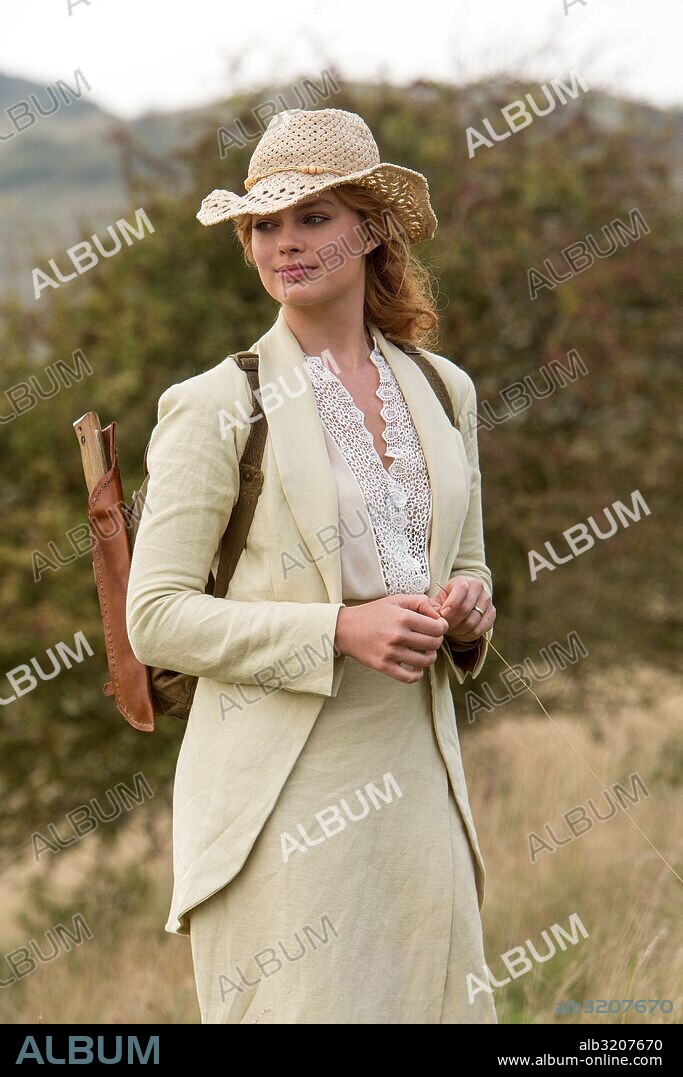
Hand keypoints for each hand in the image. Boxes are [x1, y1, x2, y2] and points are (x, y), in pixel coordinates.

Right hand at [334, 593, 448, 683]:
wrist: (345, 628)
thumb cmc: (374, 613)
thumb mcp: (396, 600)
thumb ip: (420, 602)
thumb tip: (439, 615)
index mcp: (403, 617)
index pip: (437, 628)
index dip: (442, 627)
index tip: (438, 627)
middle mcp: (397, 635)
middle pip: (433, 644)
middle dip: (437, 641)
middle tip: (431, 639)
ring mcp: (390, 653)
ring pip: (424, 661)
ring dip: (430, 657)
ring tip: (424, 652)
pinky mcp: (383, 666)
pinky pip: (409, 677)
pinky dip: (418, 674)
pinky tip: (416, 667)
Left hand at [430, 576, 495, 643]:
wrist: (462, 602)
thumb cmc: (445, 602)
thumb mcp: (436, 601)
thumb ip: (432, 608)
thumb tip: (435, 617)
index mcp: (463, 581)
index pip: (461, 589)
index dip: (452, 603)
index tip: (443, 614)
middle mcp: (478, 588)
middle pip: (465, 609)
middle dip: (452, 621)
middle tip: (443, 627)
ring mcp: (487, 600)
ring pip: (472, 621)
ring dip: (458, 630)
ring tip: (450, 630)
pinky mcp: (492, 613)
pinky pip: (479, 630)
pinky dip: (467, 635)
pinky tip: (459, 633)